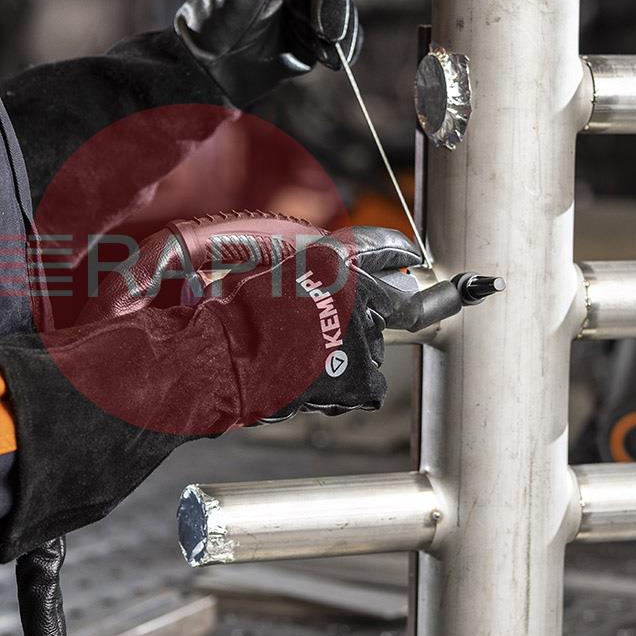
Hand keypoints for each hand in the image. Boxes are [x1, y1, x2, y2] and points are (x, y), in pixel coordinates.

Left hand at [175, 0, 395, 105]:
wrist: (210, 70)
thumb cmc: (217, 20)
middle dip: (331, 2)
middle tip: (322, 32)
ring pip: (343, 5)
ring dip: (335, 30)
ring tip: (317, 50)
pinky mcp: (313, 31)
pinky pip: (346, 33)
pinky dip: (342, 47)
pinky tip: (327, 59)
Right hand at [215, 225, 423, 423]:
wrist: (224, 363)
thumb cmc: (235, 318)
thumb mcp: (273, 270)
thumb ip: (316, 270)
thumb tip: (342, 274)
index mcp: (331, 260)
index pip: (383, 249)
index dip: (399, 253)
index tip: (411, 257)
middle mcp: (354, 293)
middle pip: (392, 302)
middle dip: (380, 310)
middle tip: (350, 325)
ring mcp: (361, 335)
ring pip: (373, 345)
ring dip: (351, 350)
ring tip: (309, 358)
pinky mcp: (362, 375)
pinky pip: (368, 383)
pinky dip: (348, 386)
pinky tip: (316, 381)